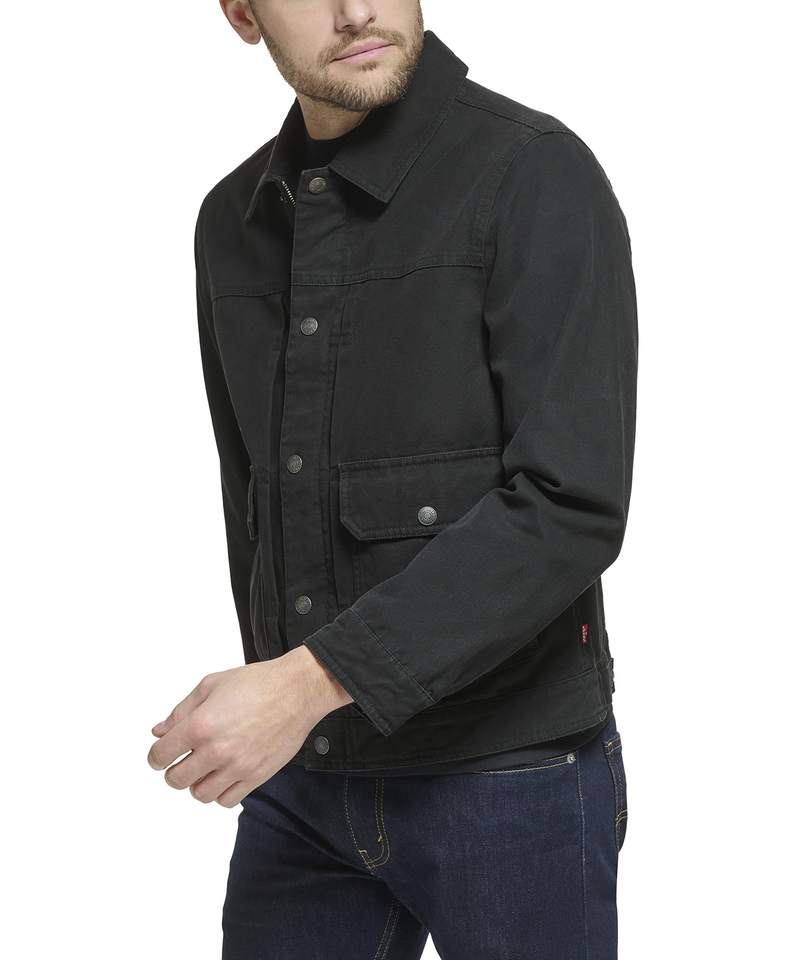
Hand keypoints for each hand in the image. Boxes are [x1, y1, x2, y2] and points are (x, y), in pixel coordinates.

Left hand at [147, 646, 352, 806]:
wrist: (296, 691)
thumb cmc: (258, 683)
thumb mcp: (211, 685)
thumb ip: (181, 711)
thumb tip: (159, 731)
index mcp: (200, 725)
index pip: (161, 755)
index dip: (156, 756)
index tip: (161, 755)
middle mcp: (216, 750)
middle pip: (176, 780)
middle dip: (174, 770)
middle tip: (183, 760)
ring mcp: (237, 766)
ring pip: (200, 794)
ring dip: (197, 783)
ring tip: (205, 768)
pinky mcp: (256, 776)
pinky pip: (226, 800)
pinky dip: (220, 792)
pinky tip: (224, 775)